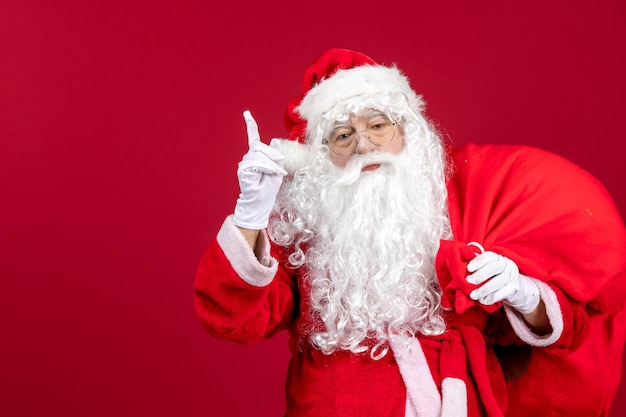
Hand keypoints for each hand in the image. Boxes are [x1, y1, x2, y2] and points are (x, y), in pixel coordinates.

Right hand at [233, 110, 286, 229]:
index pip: (254, 138)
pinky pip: (258, 162)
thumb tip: (274, 140)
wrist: (259, 203)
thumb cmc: (267, 190)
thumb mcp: (277, 171)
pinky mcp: (244, 169)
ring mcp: (245, 163)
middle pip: (261, 146)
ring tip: (269, 176)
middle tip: (276, 170)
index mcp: (257, 157)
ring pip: (260, 154)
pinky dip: (266, 168)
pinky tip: (263, 176)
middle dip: (273, 157)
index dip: (251, 125)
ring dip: (270, 165)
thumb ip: (276, 156)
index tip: (246, 114)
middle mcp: (249, 158)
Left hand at [466, 251, 539, 314]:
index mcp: (497, 258)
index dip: (478, 261)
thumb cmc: (495, 278)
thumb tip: (460, 271)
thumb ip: (478, 269)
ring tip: (473, 295)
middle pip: (494, 267)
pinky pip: (503, 292)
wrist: (515, 287)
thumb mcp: (487, 270)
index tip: (468, 268)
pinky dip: (492, 297)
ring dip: (484, 289)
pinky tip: (483, 300)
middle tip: (468, 281)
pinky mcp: (515, 288)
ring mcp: (512, 276)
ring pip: (498, 282)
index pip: (488, 256)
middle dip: (480, 275)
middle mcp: (506, 264)